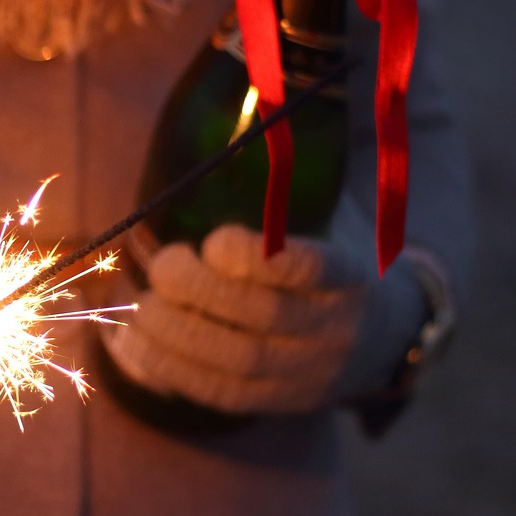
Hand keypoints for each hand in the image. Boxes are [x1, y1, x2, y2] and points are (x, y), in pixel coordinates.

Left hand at [103, 205, 427, 413]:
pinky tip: (130, 343)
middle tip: (160, 266)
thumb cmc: (334, 257)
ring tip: (138, 304)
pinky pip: (219, 394)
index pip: (310, 270)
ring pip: (237, 362)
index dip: (256, 258)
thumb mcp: (328, 219)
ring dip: (173, 333)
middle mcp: (336, 329)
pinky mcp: (279, 402)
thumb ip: (282, 188)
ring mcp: (309, 373)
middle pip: (263, 320)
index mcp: (351, 275)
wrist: (385, 337)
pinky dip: (167, 369)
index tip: (214, 239)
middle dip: (198, 292)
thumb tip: (229, 114)